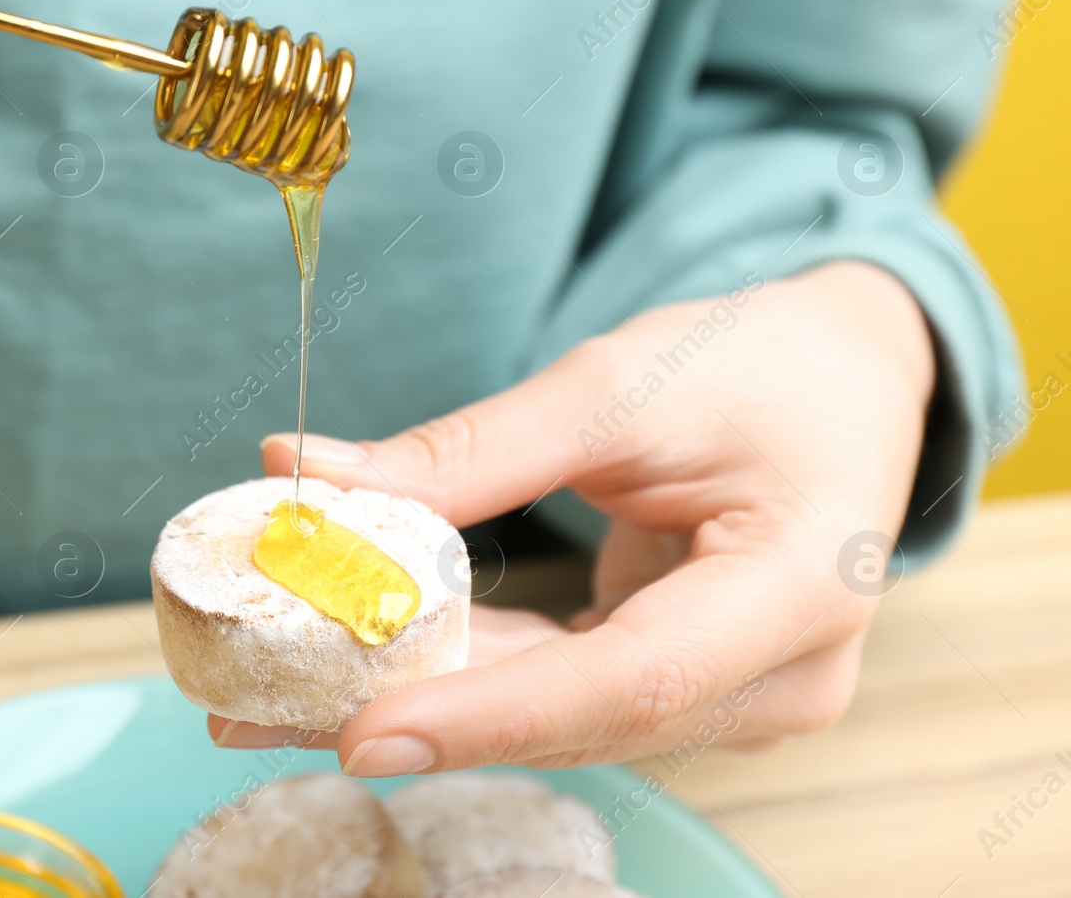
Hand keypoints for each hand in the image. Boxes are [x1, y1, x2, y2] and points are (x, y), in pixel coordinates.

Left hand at [212, 261, 934, 773]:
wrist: (845, 379)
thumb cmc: (760, 366)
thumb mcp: (617, 383)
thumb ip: (470, 450)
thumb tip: (306, 474)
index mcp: (796, 591)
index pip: (630, 682)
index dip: (490, 714)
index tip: (359, 730)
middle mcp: (774, 677)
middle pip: (569, 719)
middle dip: (407, 714)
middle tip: (251, 709)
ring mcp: (728, 693)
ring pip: (545, 717)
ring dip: (409, 701)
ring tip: (263, 697)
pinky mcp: (676, 681)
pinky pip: (551, 687)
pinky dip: (454, 673)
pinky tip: (351, 666)